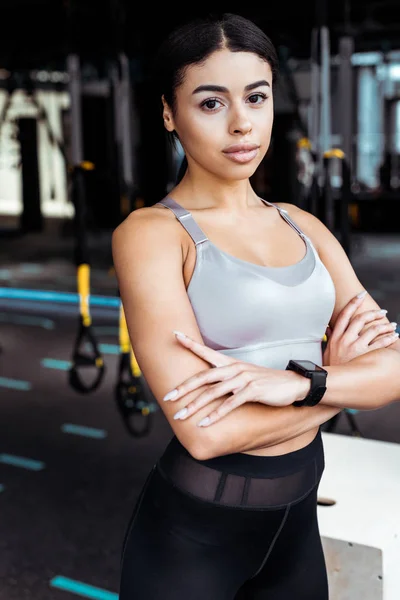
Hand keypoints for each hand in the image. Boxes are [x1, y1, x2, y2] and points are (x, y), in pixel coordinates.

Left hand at [165, 332, 304, 426]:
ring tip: (181, 416)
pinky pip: (230, 404)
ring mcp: (243, 379)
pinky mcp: (252, 391)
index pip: (206, 351)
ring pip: (213, 392)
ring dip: (195, 405)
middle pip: (203, 376)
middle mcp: (234, 369)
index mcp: (231, 364)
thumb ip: (227, 379)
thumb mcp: (245, 376)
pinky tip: (205, 423)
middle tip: (167, 397)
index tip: (174, 335)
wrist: (293, 384)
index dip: (190, 343)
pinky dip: (216, 415)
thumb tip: (209, 388)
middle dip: (183, 388)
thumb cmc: (266, 383)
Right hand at [323, 292, 397, 365]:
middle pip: (361, 319)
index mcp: (336, 336)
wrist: (330, 383)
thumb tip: (328, 328)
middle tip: (382, 311)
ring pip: (373, 330)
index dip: (353, 302)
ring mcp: (355, 348)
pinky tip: (395, 336)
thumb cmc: (331, 367)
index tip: (361, 294)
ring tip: (392, 324)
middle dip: (373, 313)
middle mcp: (345, 340)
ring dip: (384, 325)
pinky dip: (389, 338)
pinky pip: (380, 344)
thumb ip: (329, 338)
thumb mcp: (327, 351)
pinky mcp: (364, 357)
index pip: (345, 315)